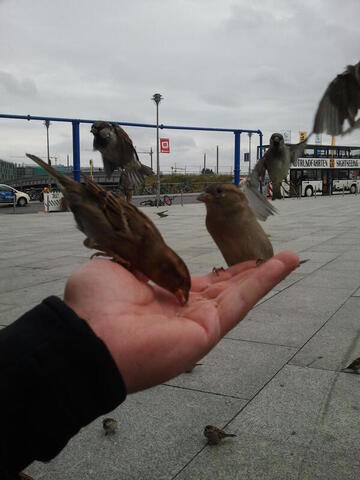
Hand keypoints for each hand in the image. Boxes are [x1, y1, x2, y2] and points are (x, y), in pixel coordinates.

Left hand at [64, 251, 298, 393]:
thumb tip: (153, 256)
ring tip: (290, 256)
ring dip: (265, 274)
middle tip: (267, 256)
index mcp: (161, 298)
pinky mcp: (209, 331)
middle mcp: (182, 313)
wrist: (89, 337)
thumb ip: (142, 259)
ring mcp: (198, 323)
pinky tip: (285, 262)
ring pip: (240, 294)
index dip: (218, 271)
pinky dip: (266, 280)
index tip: (233, 259)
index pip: (197, 282)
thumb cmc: (95, 304)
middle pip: (225, 290)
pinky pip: (243, 301)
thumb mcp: (116, 267)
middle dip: (247, 272)